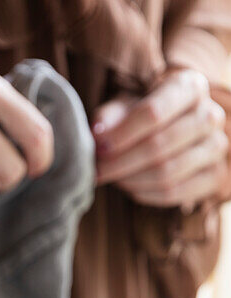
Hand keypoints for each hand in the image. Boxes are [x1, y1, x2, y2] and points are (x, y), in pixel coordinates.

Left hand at [94, 68, 227, 210]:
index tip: (99, 147)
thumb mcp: (126, 106)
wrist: (176, 132)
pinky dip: (145, 193)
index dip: (122, 134)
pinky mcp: (215, 176)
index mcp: (190, 86)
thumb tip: (97, 131)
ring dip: (131, 180)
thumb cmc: (145, 117)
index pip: (154, 112)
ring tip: (113, 177)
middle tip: (98, 170)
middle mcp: (210, 114)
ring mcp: (216, 146)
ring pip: (166, 173)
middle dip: (121, 162)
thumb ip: (110, 116)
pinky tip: (130, 186)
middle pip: (159, 146)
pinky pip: (173, 193)